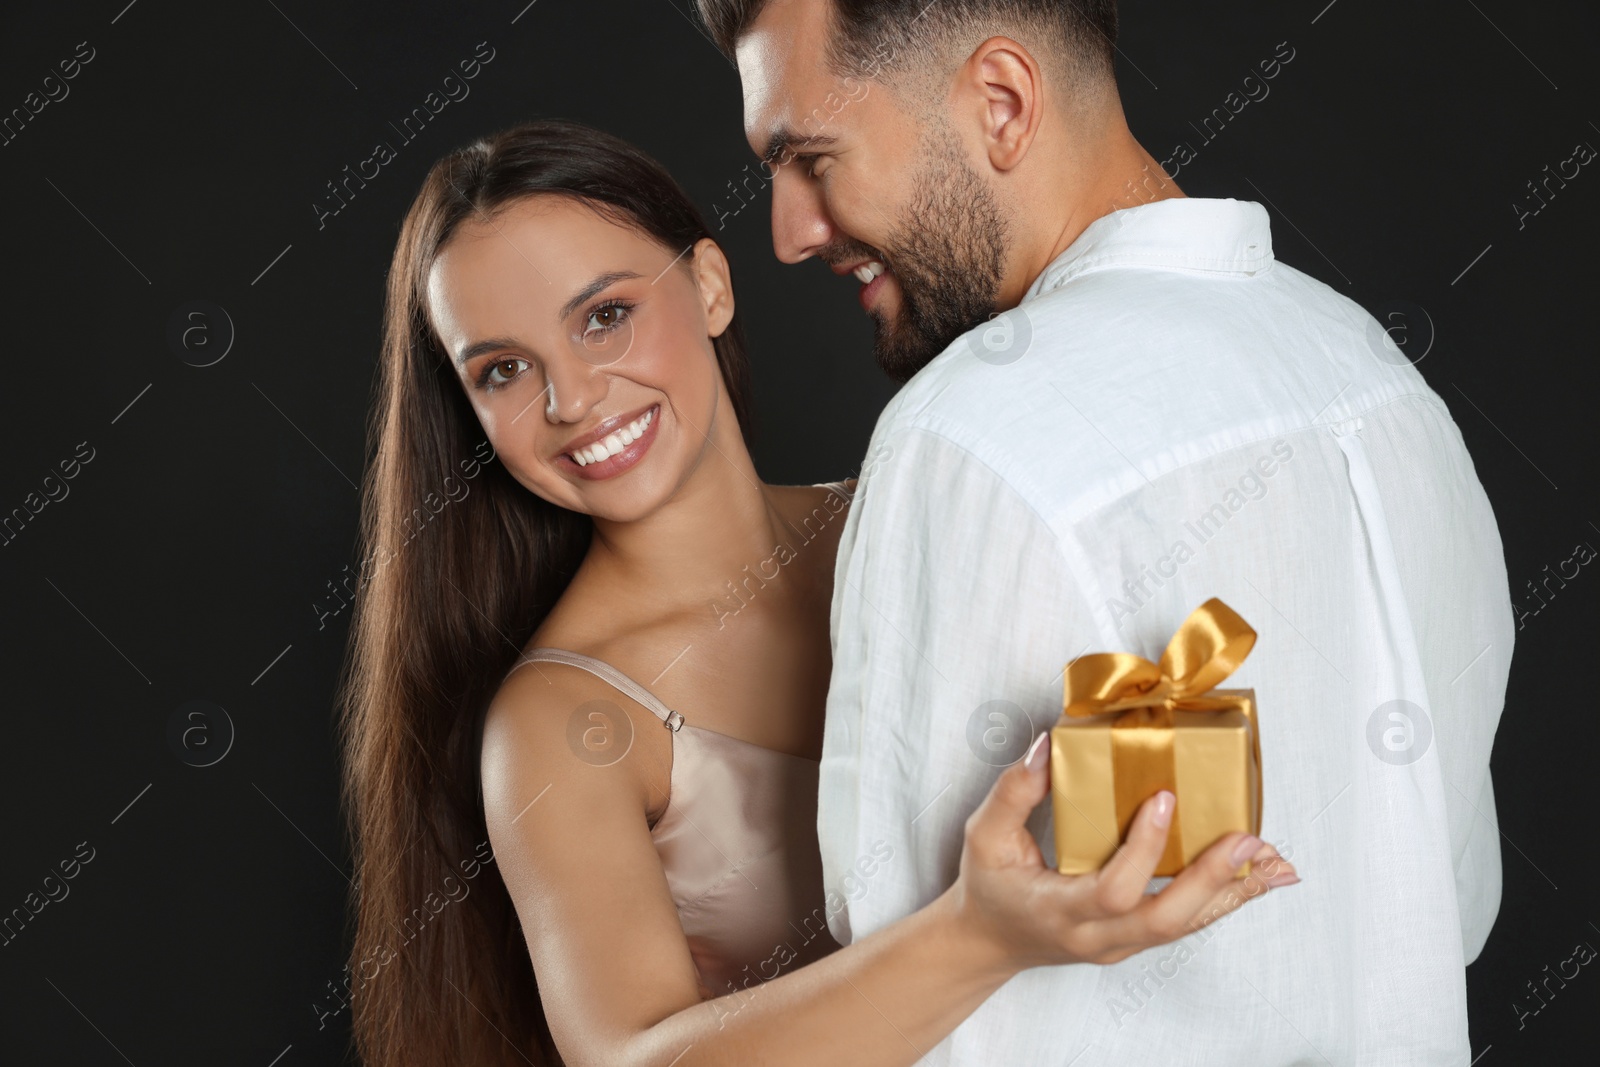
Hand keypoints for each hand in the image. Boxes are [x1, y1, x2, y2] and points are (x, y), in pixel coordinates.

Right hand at [948, 730, 1297, 970]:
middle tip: (1249, 839)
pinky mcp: (1134, 940)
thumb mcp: (984, 835)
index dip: (1143, 847)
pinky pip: (1185, 922)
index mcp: (1059, 910)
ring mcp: (1119, 945)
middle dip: (1212, 880)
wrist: (987, 942)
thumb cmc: (989, 887)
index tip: (1165, 799)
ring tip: (1275, 861)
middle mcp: (1096, 936)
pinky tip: (1259, 877)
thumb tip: (1048, 746)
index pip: (1113, 889)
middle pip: (1165, 921)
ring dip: (1233, 892)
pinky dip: (1225, 898)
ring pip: (1185, 926)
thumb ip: (1013, 792)